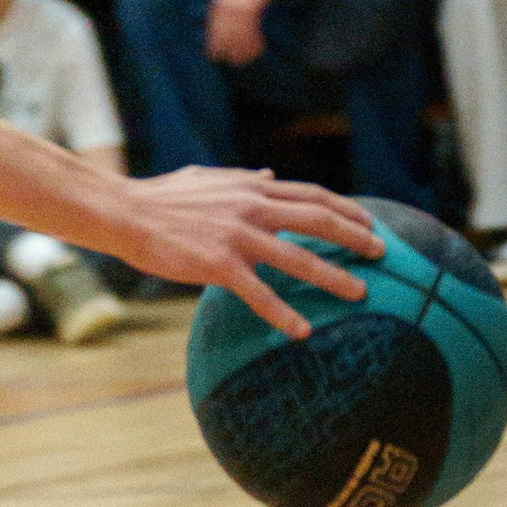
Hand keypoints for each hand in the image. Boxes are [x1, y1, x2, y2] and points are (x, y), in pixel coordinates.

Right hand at [113, 168, 378, 338]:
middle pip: (318, 220)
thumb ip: (242, 179)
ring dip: (334, 276)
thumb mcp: (207, 178)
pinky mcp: (218, 264)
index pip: (311, 195)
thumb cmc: (161, 197)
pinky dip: (283, 313)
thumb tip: (269, 175)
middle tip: (382, 253)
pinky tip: (302, 331)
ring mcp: (237, 236)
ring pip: (299, 258)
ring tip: (360, 292)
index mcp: (251, 188)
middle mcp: (251, 207)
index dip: (345, 209)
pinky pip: (259, 293)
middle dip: (355, 237)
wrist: (125, 212)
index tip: (370, 223)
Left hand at [205, 0, 280, 68]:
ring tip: (246, 59)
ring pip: (236, 35)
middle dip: (227, 49)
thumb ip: (232, 4)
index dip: (215, 42)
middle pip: (222, 33)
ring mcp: (237, 6)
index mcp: (221, 0)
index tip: (216, 55)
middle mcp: (225, 4)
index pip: (214, 25)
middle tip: (234, 62)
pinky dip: (252, 42)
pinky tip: (258, 49)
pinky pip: (249, 30)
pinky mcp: (250, 7)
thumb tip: (231, 22)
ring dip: (242, 49)